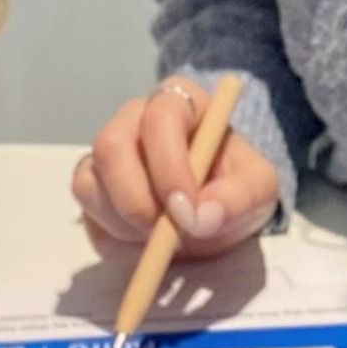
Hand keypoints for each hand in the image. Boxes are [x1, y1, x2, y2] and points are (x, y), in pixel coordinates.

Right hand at [73, 78, 280, 257]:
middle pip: (110, 147)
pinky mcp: (92, 192)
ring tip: (163, 239)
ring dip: (126, 224)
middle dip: (135, 199)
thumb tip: (202, 216)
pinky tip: (144, 243)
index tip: (187, 210)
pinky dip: (114, 239)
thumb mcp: (259, 191)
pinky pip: (87, 214)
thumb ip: (239, 197)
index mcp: (180, 104)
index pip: (160, 117)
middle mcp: (135, 121)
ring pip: (90, 184)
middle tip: (166, 235)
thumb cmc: (235, 190)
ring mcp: (107, 157)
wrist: (215, 218)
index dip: (169, 164)